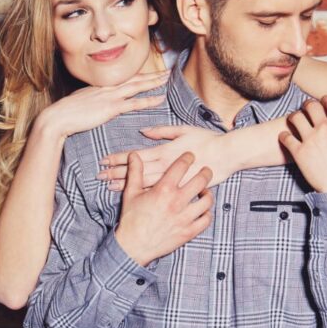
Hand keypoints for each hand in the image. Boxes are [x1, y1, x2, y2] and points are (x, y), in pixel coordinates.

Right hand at [34, 71, 168, 138]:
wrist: (57, 118)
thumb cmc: (65, 115)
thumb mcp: (80, 104)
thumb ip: (90, 102)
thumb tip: (95, 106)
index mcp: (100, 87)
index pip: (124, 79)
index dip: (138, 76)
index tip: (150, 74)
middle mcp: (106, 88)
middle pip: (133, 79)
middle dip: (151, 75)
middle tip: (167, 72)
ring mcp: (109, 96)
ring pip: (137, 86)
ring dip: (154, 82)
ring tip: (167, 79)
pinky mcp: (110, 108)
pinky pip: (134, 103)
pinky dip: (148, 100)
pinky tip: (160, 98)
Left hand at [97, 126, 229, 189]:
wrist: (227, 155)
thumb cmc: (207, 139)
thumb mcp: (183, 130)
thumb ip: (162, 131)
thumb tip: (143, 131)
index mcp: (164, 151)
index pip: (136, 155)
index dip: (118, 158)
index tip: (103, 161)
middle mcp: (165, 166)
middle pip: (135, 171)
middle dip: (116, 172)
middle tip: (99, 176)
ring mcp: (173, 180)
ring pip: (143, 183)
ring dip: (125, 184)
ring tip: (109, 186)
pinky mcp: (181, 189)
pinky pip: (159, 194)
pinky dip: (143, 194)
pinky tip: (132, 197)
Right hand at [115, 152, 212, 266]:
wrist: (133, 246)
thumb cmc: (131, 218)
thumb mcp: (131, 192)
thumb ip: (135, 171)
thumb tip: (134, 154)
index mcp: (163, 189)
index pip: (181, 166)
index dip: (188, 158)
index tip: (191, 156)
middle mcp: (177, 202)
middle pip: (201, 181)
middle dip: (206, 172)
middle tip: (206, 170)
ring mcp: (185, 218)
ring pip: (207, 200)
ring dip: (208, 193)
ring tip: (205, 190)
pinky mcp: (189, 232)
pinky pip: (206, 220)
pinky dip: (207, 213)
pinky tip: (202, 209)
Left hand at [279, 96, 326, 193]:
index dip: (326, 99)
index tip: (323, 100)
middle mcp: (325, 128)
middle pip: (311, 106)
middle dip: (308, 105)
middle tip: (307, 108)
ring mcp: (310, 139)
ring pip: (296, 118)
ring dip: (294, 117)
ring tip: (294, 120)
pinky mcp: (298, 151)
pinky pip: (286, 137)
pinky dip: (283, 136)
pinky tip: (284, 137)